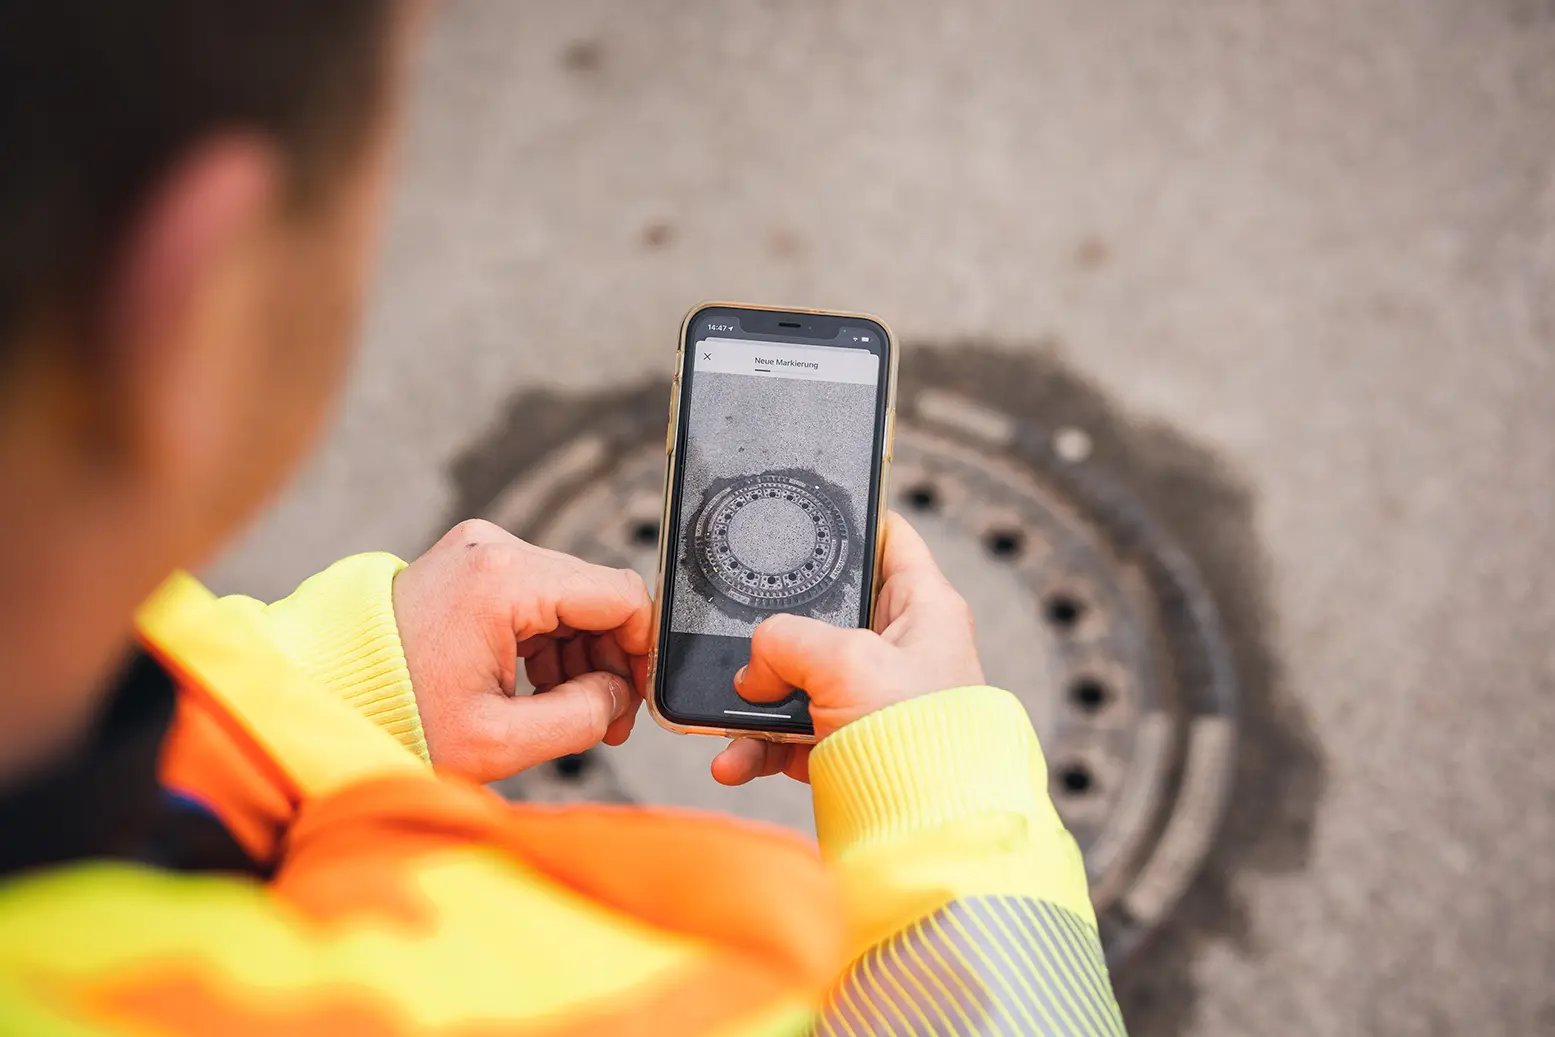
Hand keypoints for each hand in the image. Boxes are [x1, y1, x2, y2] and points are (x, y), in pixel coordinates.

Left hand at [393, 519, 652, 781]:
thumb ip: (583, 717)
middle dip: (611, 658)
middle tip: (604, 720)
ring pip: (570, 596)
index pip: (621, 595)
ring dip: (581, 653)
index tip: (638, 700)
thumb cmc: (396, 718)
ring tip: (567, 711)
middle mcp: (495, 548)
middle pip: (597, 594)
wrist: (326, 697)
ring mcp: (480, 550)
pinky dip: (550, 640)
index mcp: (504, 580)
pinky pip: (537, 595)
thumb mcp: (501, 740)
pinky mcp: (470, 562)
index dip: (644, 651)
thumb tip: (622, 695)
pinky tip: (538, 686)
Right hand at [711, 511, 983, 784]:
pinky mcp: (846, 746)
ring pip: (798, 680)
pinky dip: (756, 747)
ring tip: (721, 717)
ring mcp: (872, 701)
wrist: (928, 835)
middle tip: (740, 632)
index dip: (851, 518)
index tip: (805, 513)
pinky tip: (732, 760)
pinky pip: (789, 735)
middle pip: (825, 615)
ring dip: (753, 701)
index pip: (889, 539)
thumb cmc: (918, 737)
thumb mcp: (845, 661)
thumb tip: (753, 670)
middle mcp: (901, 650)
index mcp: (924, 608)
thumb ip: (786, 640)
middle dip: (775, 630)